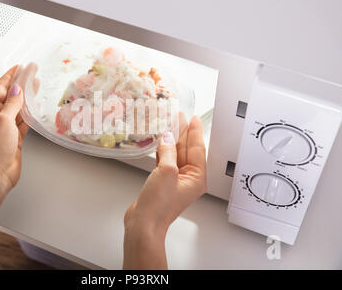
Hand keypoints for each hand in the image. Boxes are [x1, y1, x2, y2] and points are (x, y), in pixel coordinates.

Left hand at [0, 65, 29, 193]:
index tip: (20, 66)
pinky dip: (30, 113)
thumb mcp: (4, 121)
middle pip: (11, 95)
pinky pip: (24, 120)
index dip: (11, 75)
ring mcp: (6, 127)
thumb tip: (17, 89)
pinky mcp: (15, 137)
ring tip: (37, 85)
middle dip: (21, 83)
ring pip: (19, 107)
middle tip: (32, 72)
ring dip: (28, 97)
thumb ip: (12, 104)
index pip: (1, 87)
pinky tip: (36, 107)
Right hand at [123, 115, 206, 268]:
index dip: (194, 131)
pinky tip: (161, 142)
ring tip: (170, 124)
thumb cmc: (158, 205)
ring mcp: (175, 181)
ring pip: (176, 155)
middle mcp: (188, 179)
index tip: (194, 118)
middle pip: (187, 150)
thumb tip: (167, 138)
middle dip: (184, 133)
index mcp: (196, 178)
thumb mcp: (166, 172)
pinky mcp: (163, 183)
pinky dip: (163, 151)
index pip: (197, 148)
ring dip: (172, 140)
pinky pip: (166, 162)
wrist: (144, 223)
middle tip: (180, 117)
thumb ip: (168, 152)